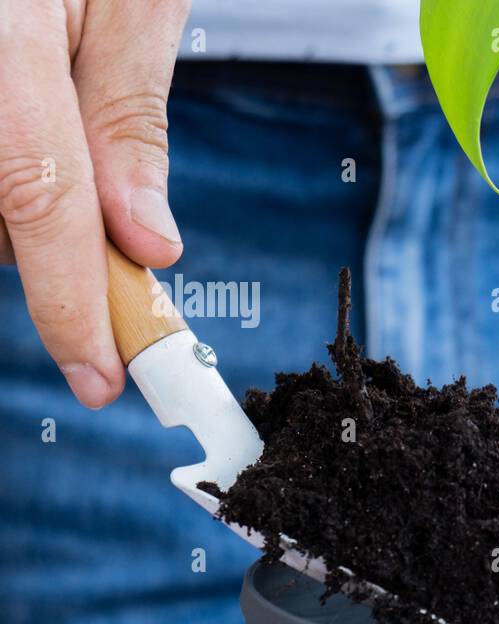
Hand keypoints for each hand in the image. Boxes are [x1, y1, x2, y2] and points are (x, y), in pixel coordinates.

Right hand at [0, 0, 190, 407]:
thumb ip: (128, 121)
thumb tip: (146, 246)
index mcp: (6, 32)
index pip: (37, 191)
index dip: (66, 299)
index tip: (101, 375)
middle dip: (51, 243)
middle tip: (108, 231)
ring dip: (18, 205)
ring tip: (46, 123)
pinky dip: (7, 170)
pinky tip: (24, 127)